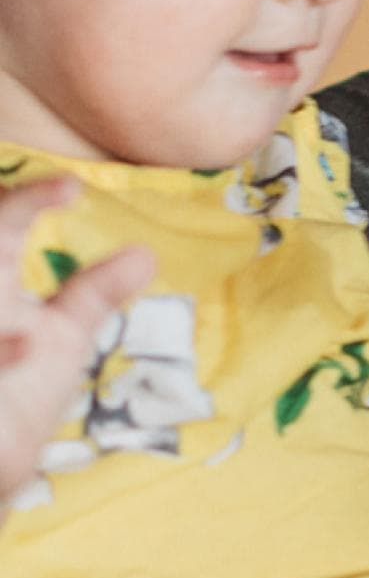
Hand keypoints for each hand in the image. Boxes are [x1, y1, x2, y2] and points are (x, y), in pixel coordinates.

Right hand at [0, 176, 153, 501]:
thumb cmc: (16, 391)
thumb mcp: (59, 336)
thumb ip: (93, 293)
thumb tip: (144, 254)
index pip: (0, 226)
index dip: (25, 202)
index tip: (70, 186)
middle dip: (2, 224)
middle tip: (22, 237)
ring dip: (1, 339)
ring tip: (27, 341)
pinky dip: (1, 353)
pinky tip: (24, 349)